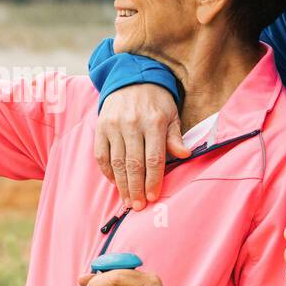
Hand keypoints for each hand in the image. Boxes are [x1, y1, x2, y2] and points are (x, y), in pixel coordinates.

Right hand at [94, 83, 187, 210]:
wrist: (131, 78)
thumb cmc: (156, 102)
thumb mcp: (172, 115)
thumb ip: (175, 137)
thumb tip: (185, 155)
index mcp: (154, 122)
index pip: (154, 158)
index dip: (153, 180)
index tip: (153, 197)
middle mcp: (132, 124)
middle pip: (134, 163)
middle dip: (136, 188)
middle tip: (138, 206)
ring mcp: (113, 125)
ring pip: (116, 162)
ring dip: (122, 184)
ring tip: (127, 200)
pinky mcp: (100, 127)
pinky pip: (101, 155)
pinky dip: (107, 172)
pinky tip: (115, 182)